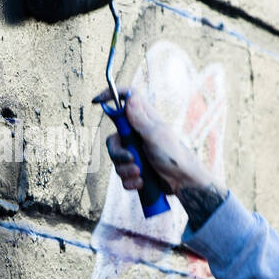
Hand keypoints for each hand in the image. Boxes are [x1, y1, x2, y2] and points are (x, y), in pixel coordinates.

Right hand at [94, 86, 212, 194]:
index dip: (110, 96)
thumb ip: (140, 118)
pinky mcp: (135, 167)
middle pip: (113, 140)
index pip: (125, 99)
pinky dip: (130, 180)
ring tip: (140, 173)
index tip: (97, 101)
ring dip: (126, 170)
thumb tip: (130, 97)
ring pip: (116, 160)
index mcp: (142, 120)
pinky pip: (122, 175)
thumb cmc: (173, 155)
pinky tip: (141, 182)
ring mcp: (135, 152)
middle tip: (131, 159)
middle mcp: (136, 134)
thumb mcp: (155, 135)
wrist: (181, 182)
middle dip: (118, 154)